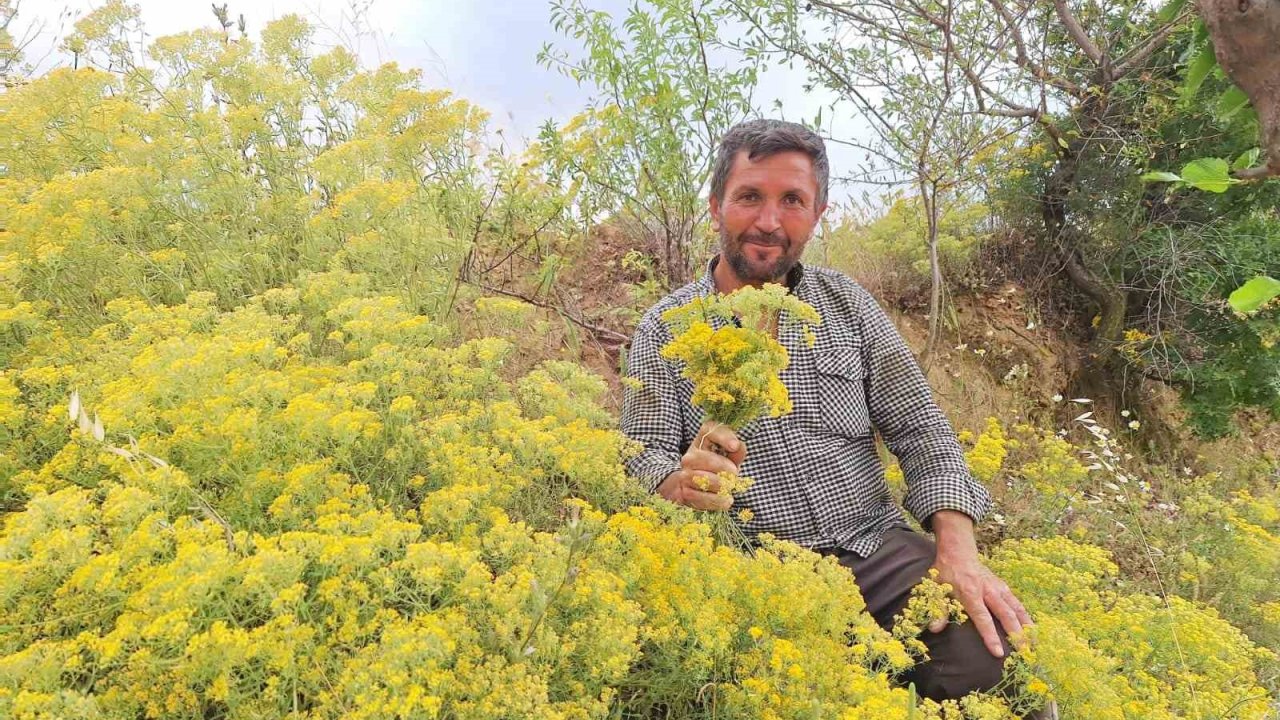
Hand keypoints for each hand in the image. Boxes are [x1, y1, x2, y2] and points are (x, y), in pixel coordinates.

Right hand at [655, 421, 746, 511]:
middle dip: (725, 468)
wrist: (694, 488)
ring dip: (722, 485)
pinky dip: (718, 501)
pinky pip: (703, 498)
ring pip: (704, 480)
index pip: (709, 431)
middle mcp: (690, 456)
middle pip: (707, 459)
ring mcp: (685, 475)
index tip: (735, 446)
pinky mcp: (684, 493)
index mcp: (702, 441)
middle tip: (734, 474)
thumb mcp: (730, 457)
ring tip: (730, 487)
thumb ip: (736, 451)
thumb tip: (737, 446)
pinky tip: (726, 500)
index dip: (723, 437)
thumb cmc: (719, 469)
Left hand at [930, 510, 1032, 657]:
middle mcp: (988, 591)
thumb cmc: (946, 573)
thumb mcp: (936, 589)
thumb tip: (934, 629)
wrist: (958, 552)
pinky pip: (1017, 603)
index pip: (982, 618)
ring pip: (1016, 609)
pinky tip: (1033, 630)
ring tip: (1034, 645)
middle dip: (1016, 635)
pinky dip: (1026, 617)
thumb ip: (938, 610)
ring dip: (1026, 627)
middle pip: (1006, 615)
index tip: (998, 652)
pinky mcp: (1003, 587)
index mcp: (970, 593)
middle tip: (1025, 654)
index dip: (990, 636)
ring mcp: (998, 588)